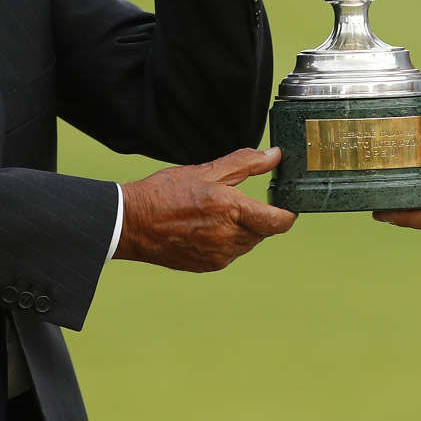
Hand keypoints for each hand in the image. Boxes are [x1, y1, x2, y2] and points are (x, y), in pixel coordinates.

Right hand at [114, 147, 296, 271]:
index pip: (278, 221)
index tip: (288, 204)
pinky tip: (208, 227)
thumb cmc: (166, 192)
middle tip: (242, 202)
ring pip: (248, 243)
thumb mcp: (207, 170)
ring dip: (244, 230)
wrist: (132, 223)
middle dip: (260, 217)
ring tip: (219, 213)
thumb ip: (245, 163)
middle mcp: (228, 237)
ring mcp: (218, 255)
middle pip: (263, 232)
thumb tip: (275, 155)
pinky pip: (230, 253)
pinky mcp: (208, 265)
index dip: (288, 214)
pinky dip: (228, 241)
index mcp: (231, 209)